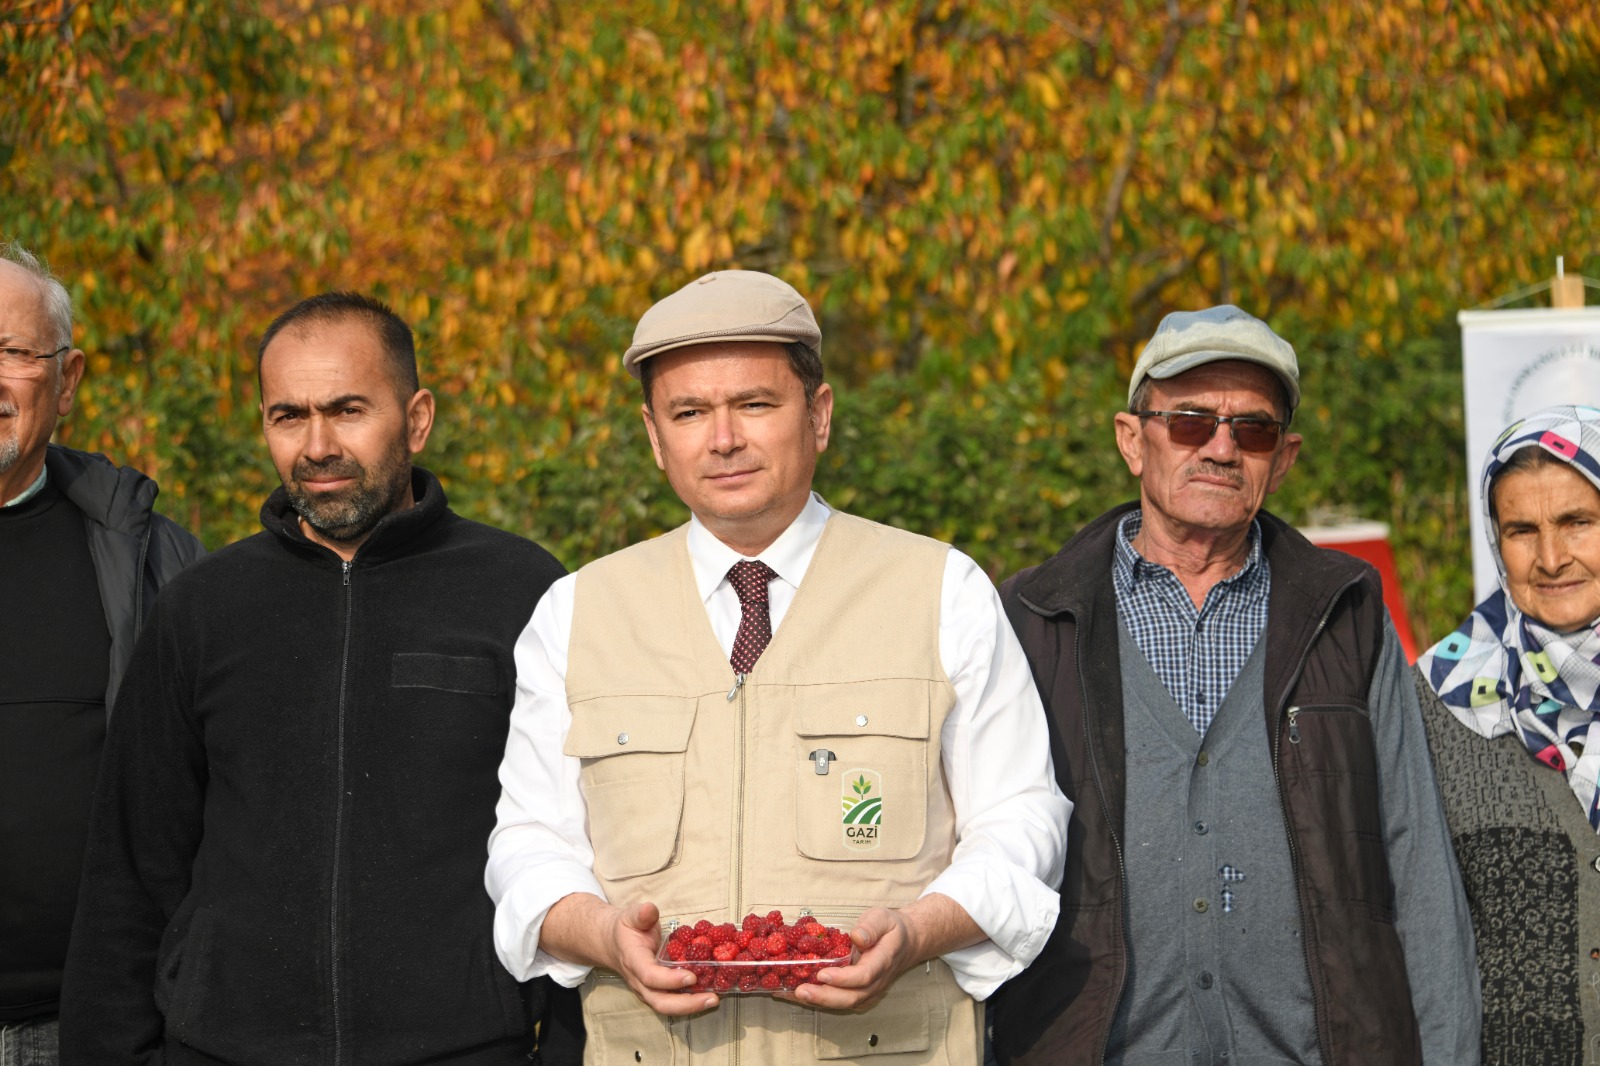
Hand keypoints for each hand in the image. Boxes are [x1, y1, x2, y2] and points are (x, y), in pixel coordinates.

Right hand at [603, 902, 719, 1015]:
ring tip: (714, 1000)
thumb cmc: (626, 929)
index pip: (650, 975)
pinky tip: (709, 995)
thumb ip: (641, 914)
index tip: (692, 976)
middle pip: (660, 1002)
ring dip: (691, 1006)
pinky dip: (690, 1002)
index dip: (670, 979)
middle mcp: (639, 981)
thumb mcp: (631, 915)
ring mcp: (647, 990)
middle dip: (687, 1004)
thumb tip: (649, 909)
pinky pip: (672, 1002)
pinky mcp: (656, 992)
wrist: (614, 944)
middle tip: (711, 998)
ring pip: (667, 1007)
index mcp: (634, 961)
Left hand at [788, 907, 916, 1011]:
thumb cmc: (891, 928)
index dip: (843, 978)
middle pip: (852, 997)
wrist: (906, 943)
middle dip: (825, 996)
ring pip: (846, 1003)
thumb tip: (857, 937)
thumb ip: (871, 927)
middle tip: (800, 990)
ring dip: (820, 1001)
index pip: (864, 976)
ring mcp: (870, 991)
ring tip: (794, 994)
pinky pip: (842, 1002)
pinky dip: (821, 1001)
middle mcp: (877, 981)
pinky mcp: (861, 994)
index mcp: (883, 961)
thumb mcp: (883, 918)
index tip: (823, 973)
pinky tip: (801, 994)